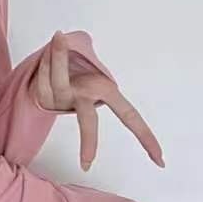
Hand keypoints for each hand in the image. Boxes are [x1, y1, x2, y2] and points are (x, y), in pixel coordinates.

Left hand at [31, 30, 164, 172]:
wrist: (44, 64)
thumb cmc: (70, 60)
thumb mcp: (78, 53)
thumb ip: (66, 51)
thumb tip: (58, 38)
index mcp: (104, 91)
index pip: (130, 117)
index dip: (146, 137)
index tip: (160, 161)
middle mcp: (84, 100)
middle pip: (89, 120)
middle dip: (88, 141)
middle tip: (86, 165)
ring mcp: (64, 101)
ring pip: (58, 79)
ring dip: (57, 55)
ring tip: (58, 36)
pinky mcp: (45, 99)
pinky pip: (42, 76)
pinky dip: (45, 56)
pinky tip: (51, 45)